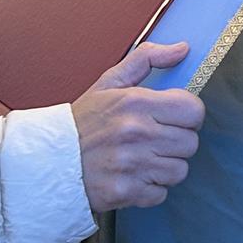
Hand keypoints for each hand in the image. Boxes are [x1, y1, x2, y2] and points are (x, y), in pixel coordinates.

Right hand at [72, 41, 205, 211]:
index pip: (194, 110)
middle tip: (155, 139)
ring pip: (179, 170)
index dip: (187, 114)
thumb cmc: (82, 122)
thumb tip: (182, 48)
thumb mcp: (110, 83)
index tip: (174, 117)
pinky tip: (133, 176)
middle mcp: (136, 133)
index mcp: (136, 102)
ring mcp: (131, 165)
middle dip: (177, 141)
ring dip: (165, 166)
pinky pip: (161, 193)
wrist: (48, 160)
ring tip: (143, 158)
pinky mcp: (126, 192)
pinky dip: (150, 188)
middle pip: (190, 143)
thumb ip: (147, 59)